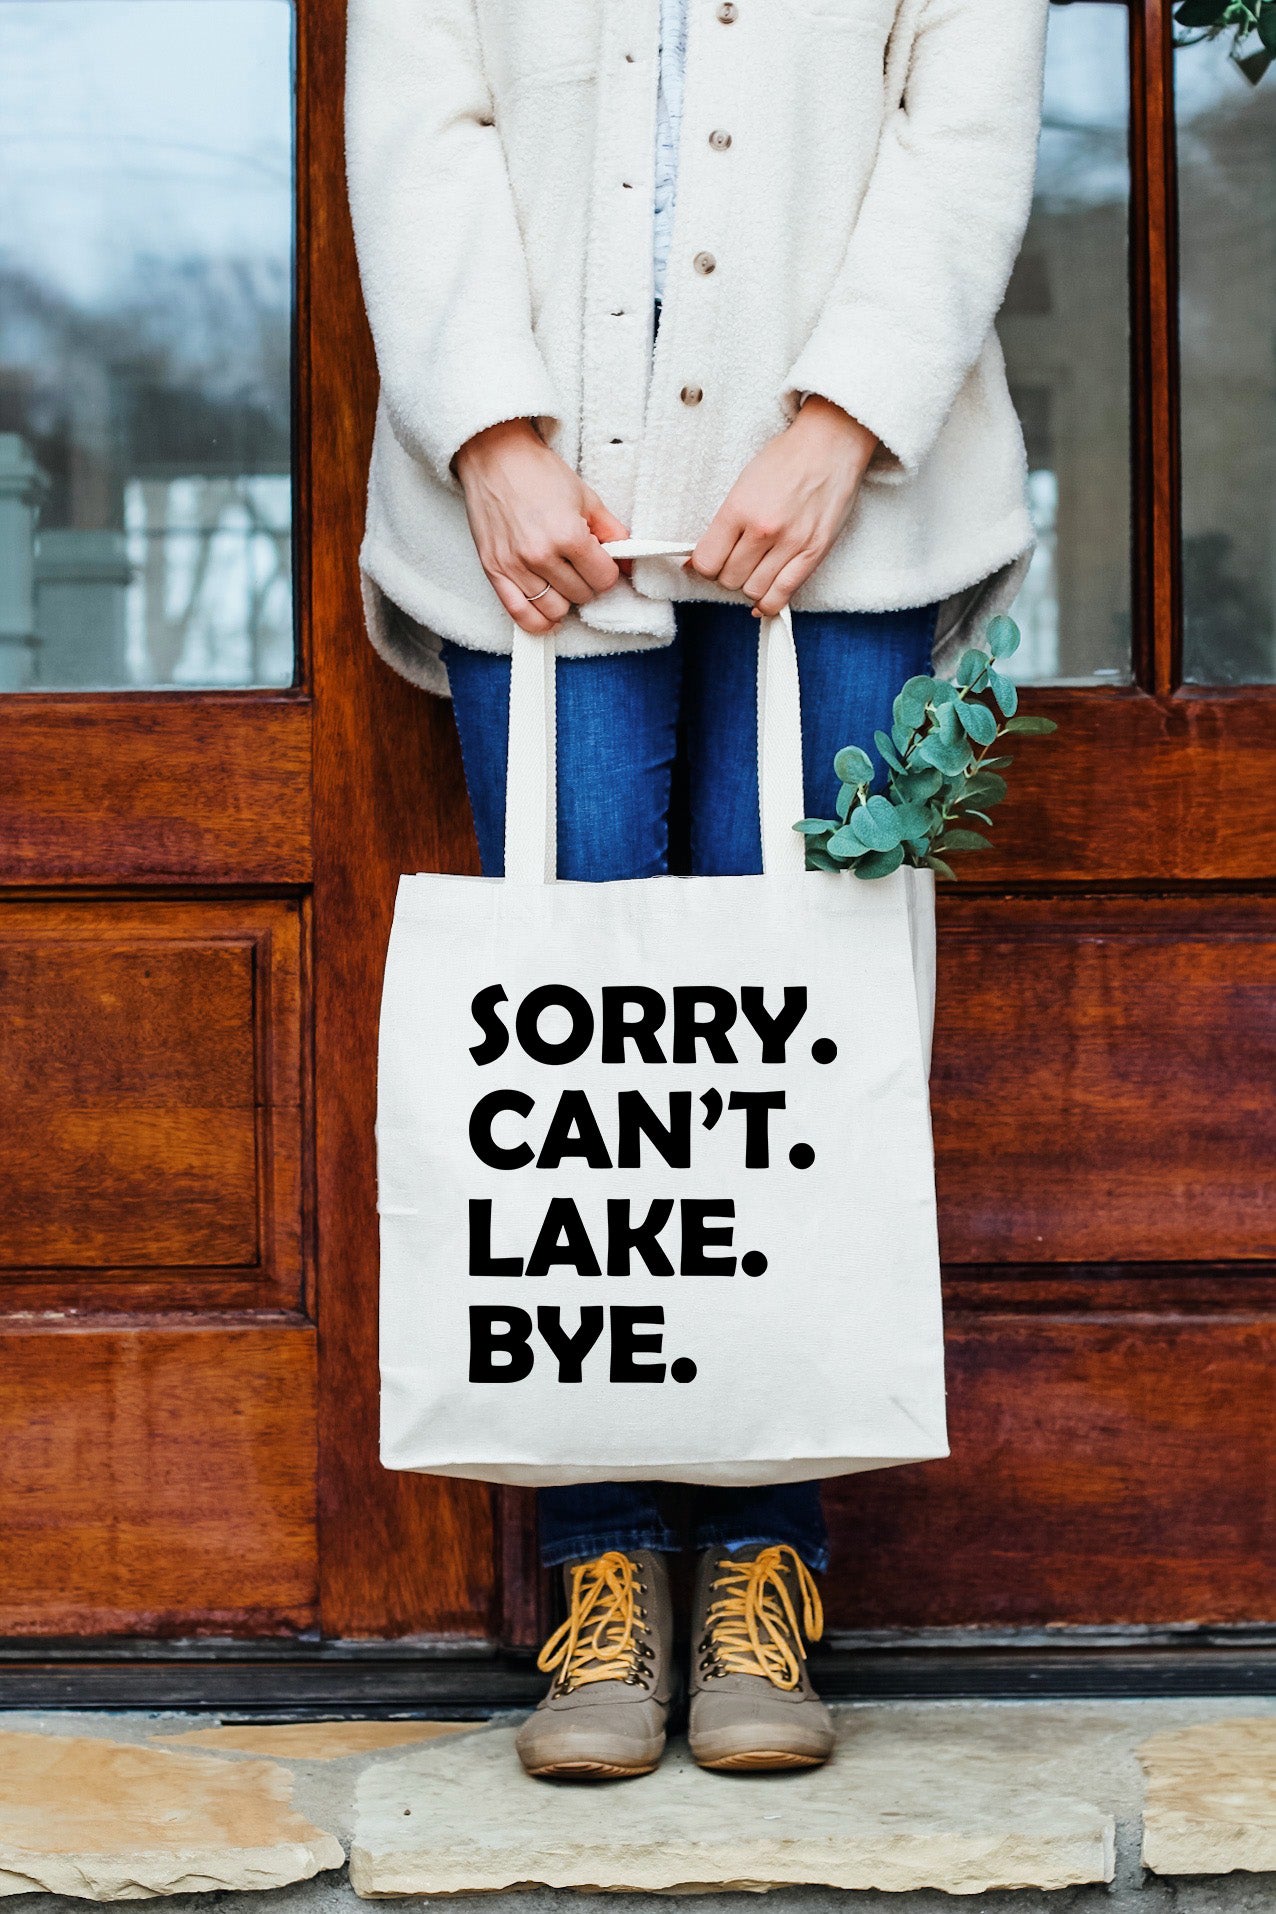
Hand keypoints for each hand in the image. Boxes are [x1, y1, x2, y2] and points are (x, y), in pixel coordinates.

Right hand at [454, 420, 626, 634]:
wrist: (494, 457)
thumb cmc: (538, 473)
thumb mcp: (586, 497)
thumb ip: (613, 533)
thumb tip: (628, 562)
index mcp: (568, 534)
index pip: (604, 579)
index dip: (608, 571)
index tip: (601, 562)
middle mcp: (541, 555)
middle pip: (582, 596)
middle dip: (587, 583)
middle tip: (579, 565)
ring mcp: (515, 566)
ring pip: (555, 610)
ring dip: (565, 600)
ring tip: (562, 581)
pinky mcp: (494, 571)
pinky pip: (520, 615)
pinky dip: (538, 622)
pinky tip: (549, 616)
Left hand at [689, 397, 878, 616]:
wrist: (830, 444)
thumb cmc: (786, 460)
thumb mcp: (744, 484)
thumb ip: (723, 524)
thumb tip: (697, 562)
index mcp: (739, 508)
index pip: (707, 562)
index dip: (704, 566)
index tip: (711, 560)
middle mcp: (763, 529)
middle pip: (729, 579)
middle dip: (727, 575)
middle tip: (736, 561)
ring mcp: (791, 543)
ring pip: (753, 591)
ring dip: (748, 586)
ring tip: (754, 571)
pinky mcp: (814, 553)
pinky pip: (783, 595)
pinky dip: (769, 603)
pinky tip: (763, 598)